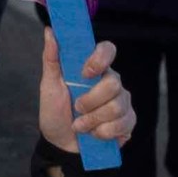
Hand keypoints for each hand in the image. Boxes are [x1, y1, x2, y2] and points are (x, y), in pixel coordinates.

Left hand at [37, 44, 133, 160]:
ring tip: (81, 126)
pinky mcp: (128, 122)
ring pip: (117, 106)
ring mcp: (122, 102)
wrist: (61, 145)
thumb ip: (51, 58)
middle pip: (113, 83)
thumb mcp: (49, 86)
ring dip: (94, 120)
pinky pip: (123, 124)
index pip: (108, 50)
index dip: (99, 59)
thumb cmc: (56, 113)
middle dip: (91, 100)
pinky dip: (104, 132)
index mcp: (95, 68)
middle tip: (77, 108)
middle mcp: (112, 82)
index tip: (84, 73)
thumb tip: (50, 31)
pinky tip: (94, 135)